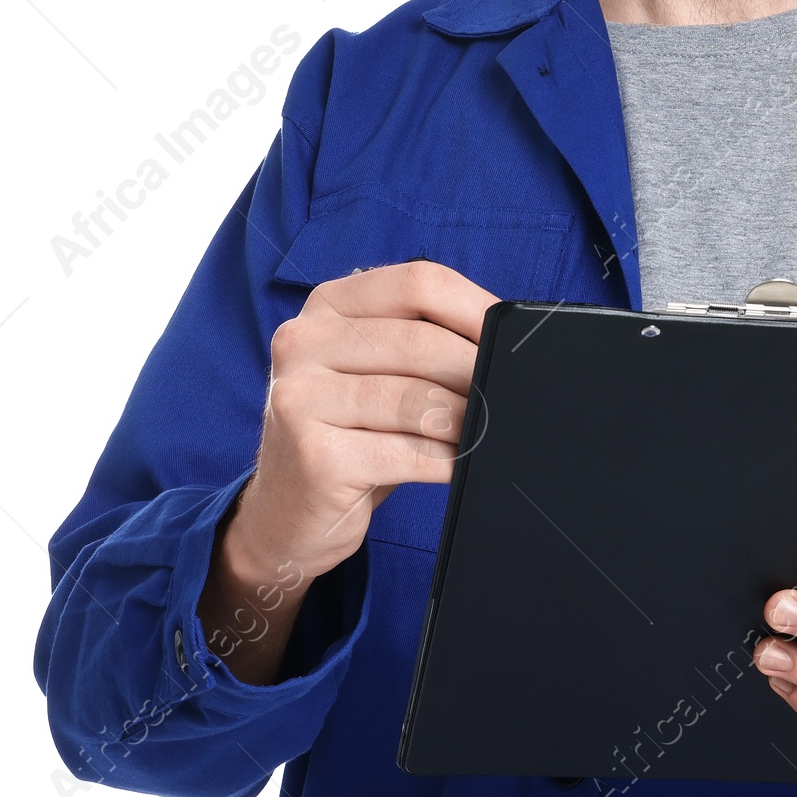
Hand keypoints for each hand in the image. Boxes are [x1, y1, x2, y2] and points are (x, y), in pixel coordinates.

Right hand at [198, 261, 495, 682]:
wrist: (284, 512)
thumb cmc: (348, 434)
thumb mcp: (373, 370)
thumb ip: (421, 341)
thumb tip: (504, 339)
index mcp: (327, 305)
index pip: (418, 284)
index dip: (476, 309)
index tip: (513, 337)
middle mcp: (303, 342)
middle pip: (421, 342)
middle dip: (478, 370)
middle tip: (511, 394)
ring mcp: (301, 399)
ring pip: (418, 400)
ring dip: (468, 420)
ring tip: (488, 431)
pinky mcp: (315, 457)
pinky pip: (408, 453)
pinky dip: (449, 461)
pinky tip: (462, 466)